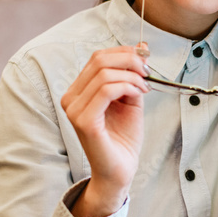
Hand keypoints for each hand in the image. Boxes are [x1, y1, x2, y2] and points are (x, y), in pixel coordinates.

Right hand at [61, 45, 149, 216]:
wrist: (121, 169)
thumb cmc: (123, 137)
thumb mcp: (130, 99)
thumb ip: (131, 74)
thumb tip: (142, 46)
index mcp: (78, 91)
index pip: (97, 58)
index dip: (123, 52)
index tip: (145, 59)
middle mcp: (70, 99)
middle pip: (98, 60)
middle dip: (129, 60)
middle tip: (147, 71)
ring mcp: (75, 110)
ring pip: (104, 74)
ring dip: (131, 77)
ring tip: (144, 88)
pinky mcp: (84, 121)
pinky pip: (106, 91)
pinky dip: (127, 87)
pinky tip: (138, 94)